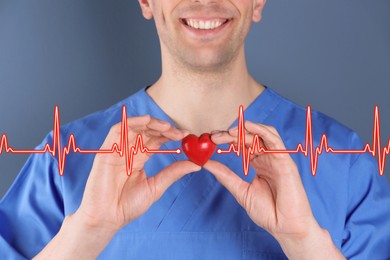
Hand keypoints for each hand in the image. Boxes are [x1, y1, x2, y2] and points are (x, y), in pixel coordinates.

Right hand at [78, 115, 199, 230]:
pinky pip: (118, 130)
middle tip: (180, 133)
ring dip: (151, 123)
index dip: (170, 135)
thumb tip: (196, 164)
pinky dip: (132, 122)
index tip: (186, 135)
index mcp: (139, 158)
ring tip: (167, 127)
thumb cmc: (128, 205)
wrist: (107, 218)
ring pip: (135, 127)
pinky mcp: (106, 151)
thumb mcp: (156, 187)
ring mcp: (117, 149)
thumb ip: (173, 172)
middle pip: (147, 131)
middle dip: (164, 129)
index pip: (156, 140)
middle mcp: (128, 151)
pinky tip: (147, 120)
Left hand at [205, 121, 343, 258]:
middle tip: (215, 136)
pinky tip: (248, 126)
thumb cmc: (268, 212)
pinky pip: (274, 140)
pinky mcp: (285, 161)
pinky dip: (262, 130)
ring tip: (229, 132)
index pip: (242, 144)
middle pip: (250, 137)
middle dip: (231, 134)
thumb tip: (206, 163)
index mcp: (259, 163)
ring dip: (245, 130)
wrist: (285, 227)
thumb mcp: (241, 190)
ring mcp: (277, 158)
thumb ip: (225, 175)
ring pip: (262, 134)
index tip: (211, 138)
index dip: (227, 139)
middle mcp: (268, 157)